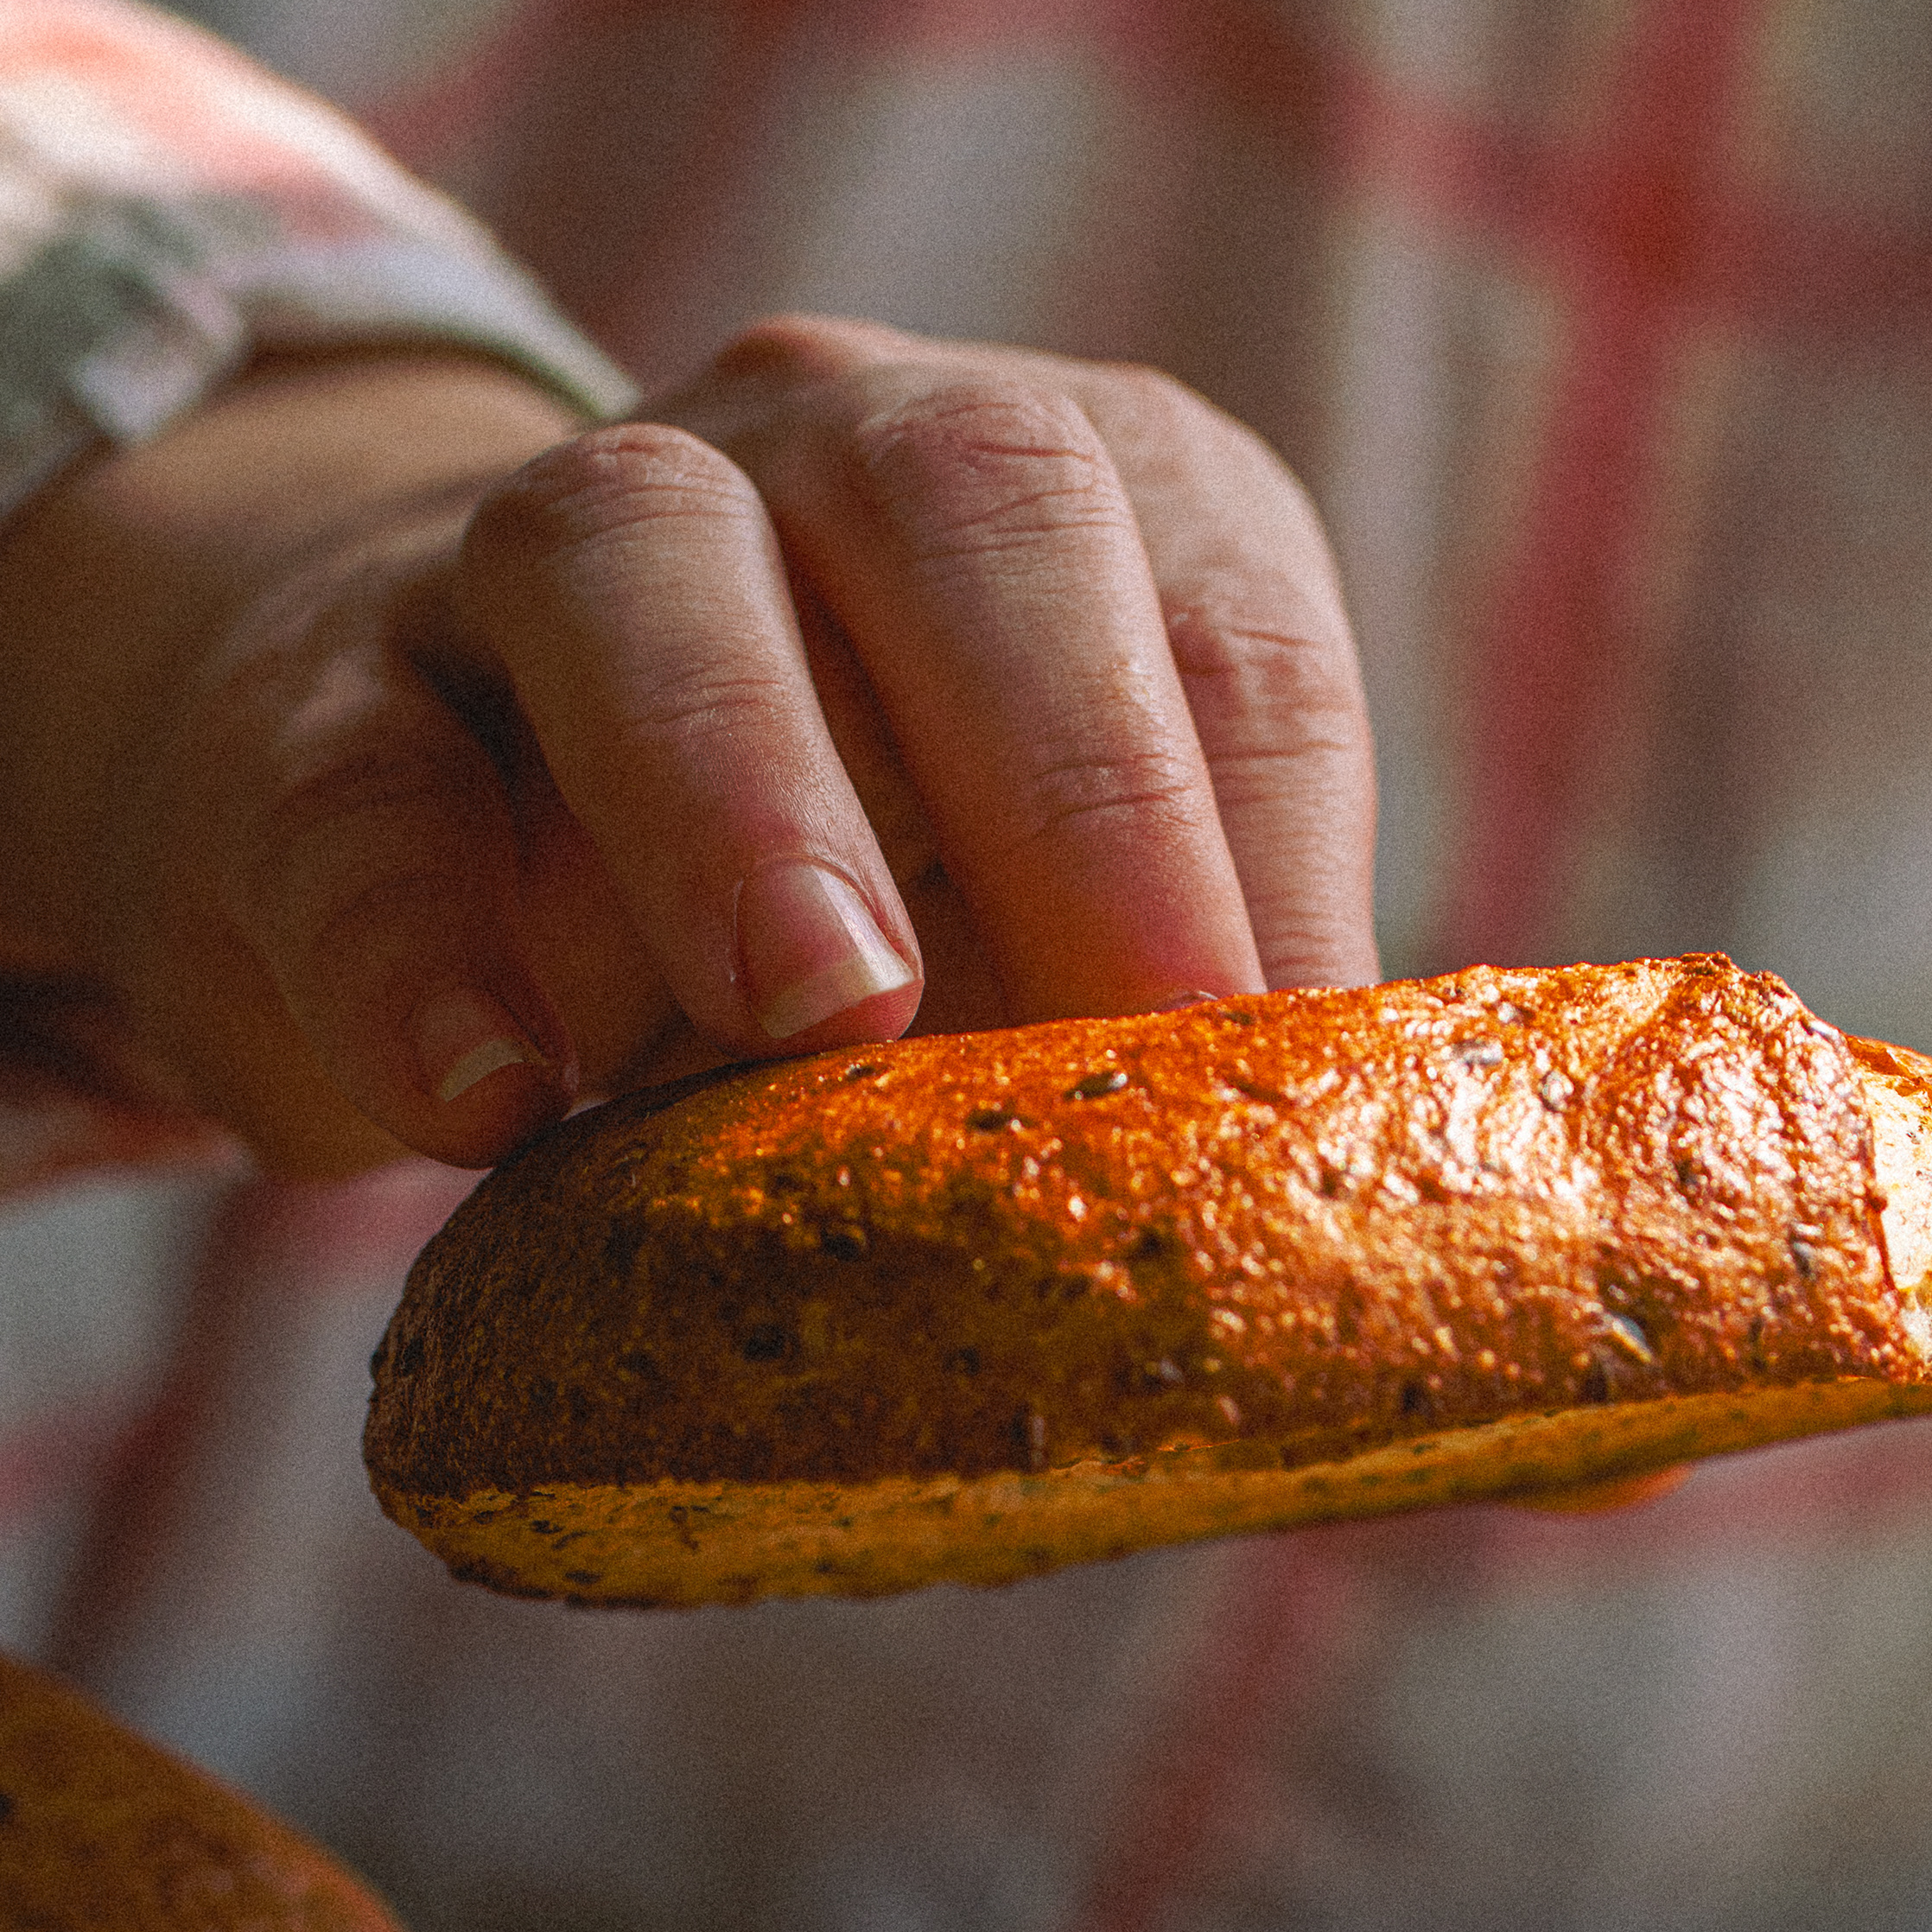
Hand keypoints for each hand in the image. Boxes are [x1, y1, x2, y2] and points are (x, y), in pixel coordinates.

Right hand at [0, 321, 1377, 1177]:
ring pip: (631, 554)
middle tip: (1100, 1026)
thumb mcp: (1062, 1014)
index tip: (1272, 1063)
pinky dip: (419, 930)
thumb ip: (1285, 1183)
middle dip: (1059, 758)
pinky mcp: (325, 713)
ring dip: (737, 782)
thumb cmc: (841, 948)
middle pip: (967, 493)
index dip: (1267, 837)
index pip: (1224, 619)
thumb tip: (1606, 1467)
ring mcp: (558, 552)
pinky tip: (488, 1101)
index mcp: (1091, 519)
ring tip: (801, 1011)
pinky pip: (357, 782)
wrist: (422, 839)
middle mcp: (839, 464)